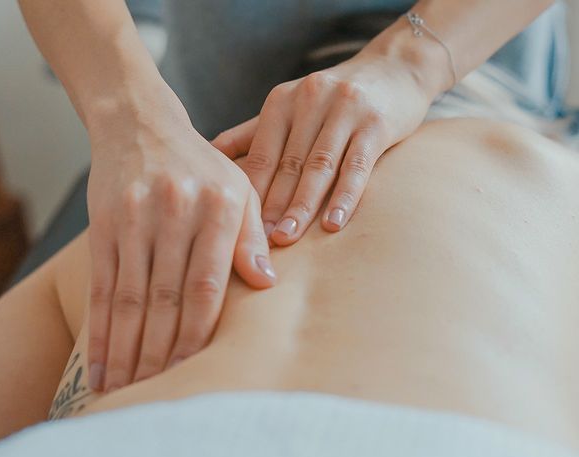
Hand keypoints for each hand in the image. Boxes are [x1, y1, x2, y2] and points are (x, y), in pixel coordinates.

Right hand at [86, 85, 275, 391]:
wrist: (141, 124)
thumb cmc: (202, 166)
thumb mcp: (240, 189)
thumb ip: (252, 237)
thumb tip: (266, 284)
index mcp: (219, 207)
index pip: (208, 285)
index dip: (199, 333)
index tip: (195, 370)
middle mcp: (176, 212)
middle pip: (166, 298)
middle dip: (161, 352)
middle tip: (157, 393)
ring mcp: (135, 217)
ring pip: (130, 297)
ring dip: (127, 349)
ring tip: (126, 389)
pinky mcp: (104, 223)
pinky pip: (102, 285)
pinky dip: (100, 328)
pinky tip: (100, 360)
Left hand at [212, 48, 433, 244]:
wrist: (394, 68)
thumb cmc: (334, 98)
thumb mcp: (291, 106)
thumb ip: (253, 131)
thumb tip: (209, 153)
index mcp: (282, 101)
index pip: (261, 154)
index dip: (250, 192)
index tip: (238, 227)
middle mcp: (310, 100)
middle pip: (288, 164)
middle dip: (272, 205)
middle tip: (260, 242)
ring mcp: (345, 110)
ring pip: (319, 166)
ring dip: (302, 206)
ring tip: (288, 237)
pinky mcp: (376, 123)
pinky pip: (357, 165)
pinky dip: (345, 196)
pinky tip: (333, 224)